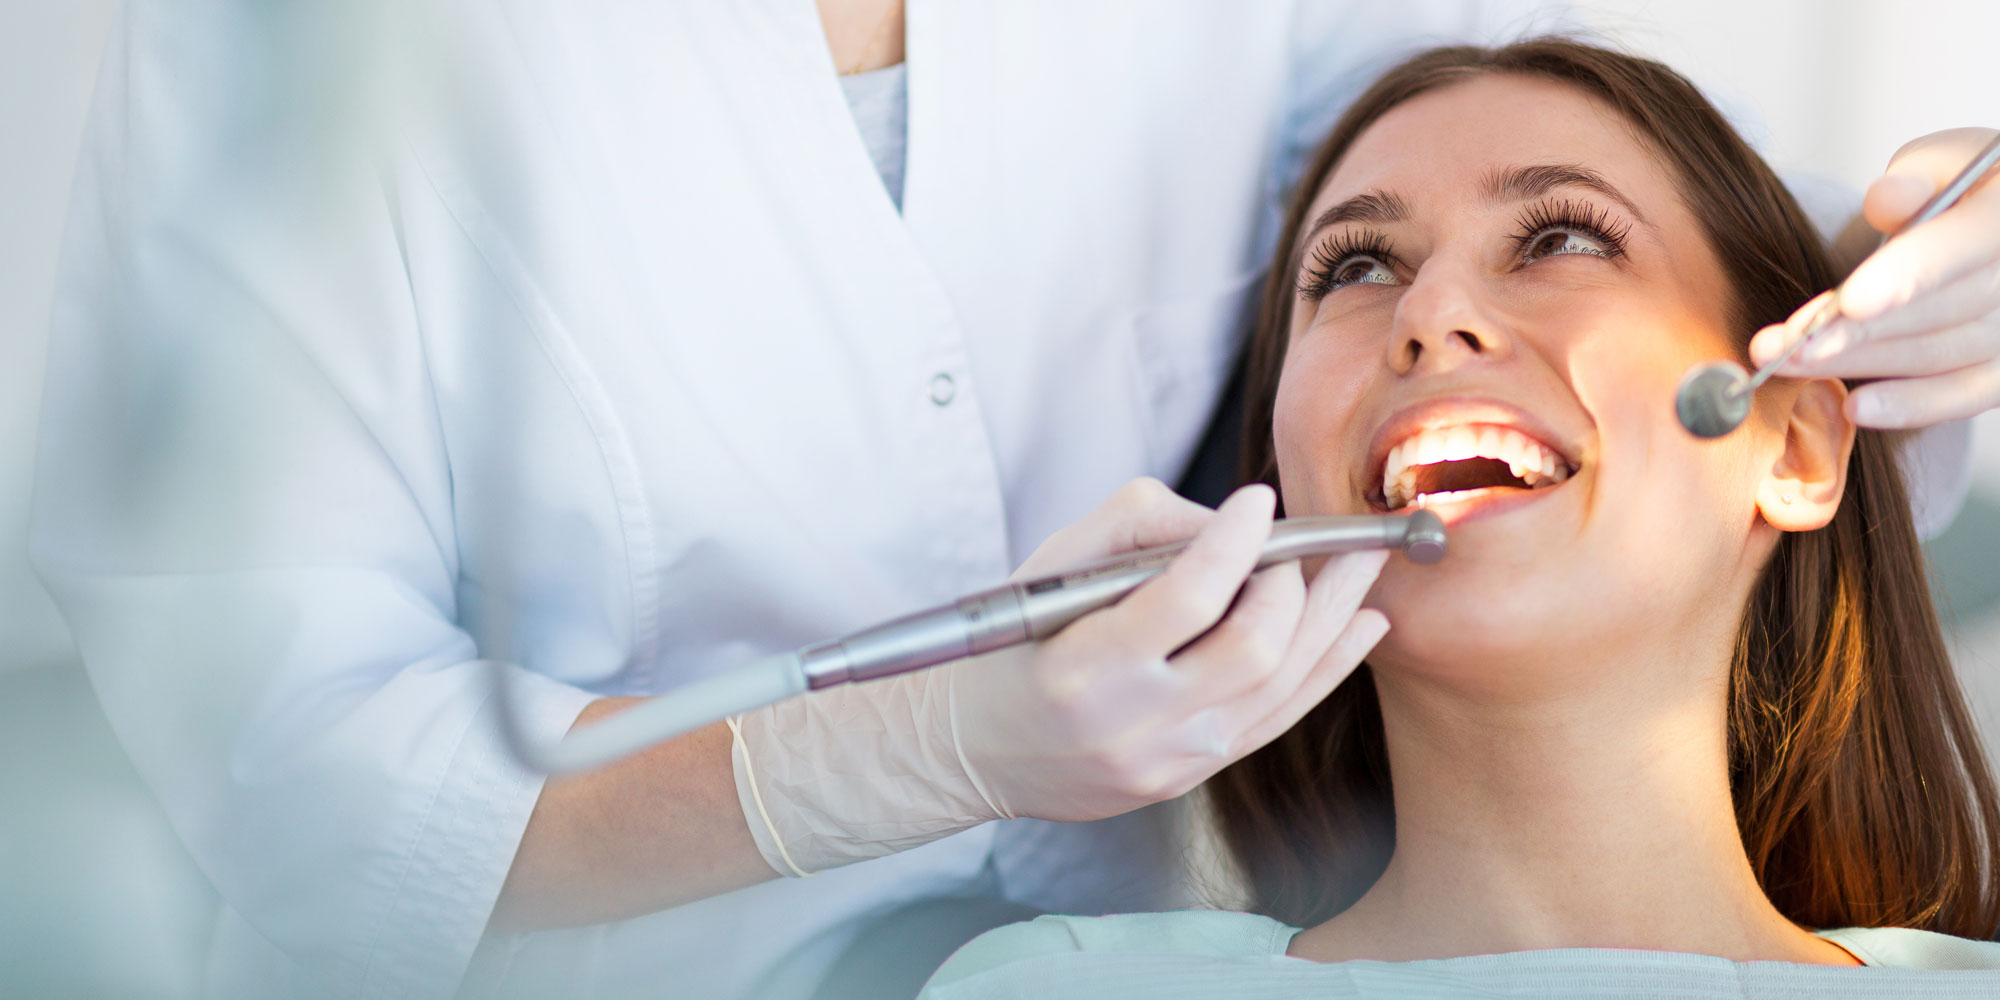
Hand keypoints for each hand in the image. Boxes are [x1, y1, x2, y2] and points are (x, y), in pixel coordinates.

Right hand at [949, 479, 1389, 822]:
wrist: (980, 747)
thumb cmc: (1017, 643)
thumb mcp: (1053, 564)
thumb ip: (1140, 525)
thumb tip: (1230, 524)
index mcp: (1085, 667)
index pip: (1187, 598)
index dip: (1235, 543)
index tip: (1257, 500)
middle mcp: (1134, 723)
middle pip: (1253, 647)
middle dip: (1295, 583)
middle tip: (1301, 543)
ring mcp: (1171, 759)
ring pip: (1282, 684)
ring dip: (1333, 617)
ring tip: (1364, 565)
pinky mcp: (1193, 775)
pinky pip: (1279, 717)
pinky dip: (1329, 666)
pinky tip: (1361, 625)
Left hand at [1750, 127, 1999, 427]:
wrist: (1989, 217)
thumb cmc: (1958, 186)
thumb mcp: (1940, 162)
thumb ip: (1913, 180)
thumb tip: (1888, 199)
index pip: (1964, 245)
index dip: (1908, 275)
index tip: (1850, 303)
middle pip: (1940, 310)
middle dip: (1855, 331)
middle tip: (1785, 345)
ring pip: (1939, 354)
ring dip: (1858, 365)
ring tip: (1788, 364)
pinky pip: (1963, 394)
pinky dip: (1909, 405)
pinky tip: (1853, 407)